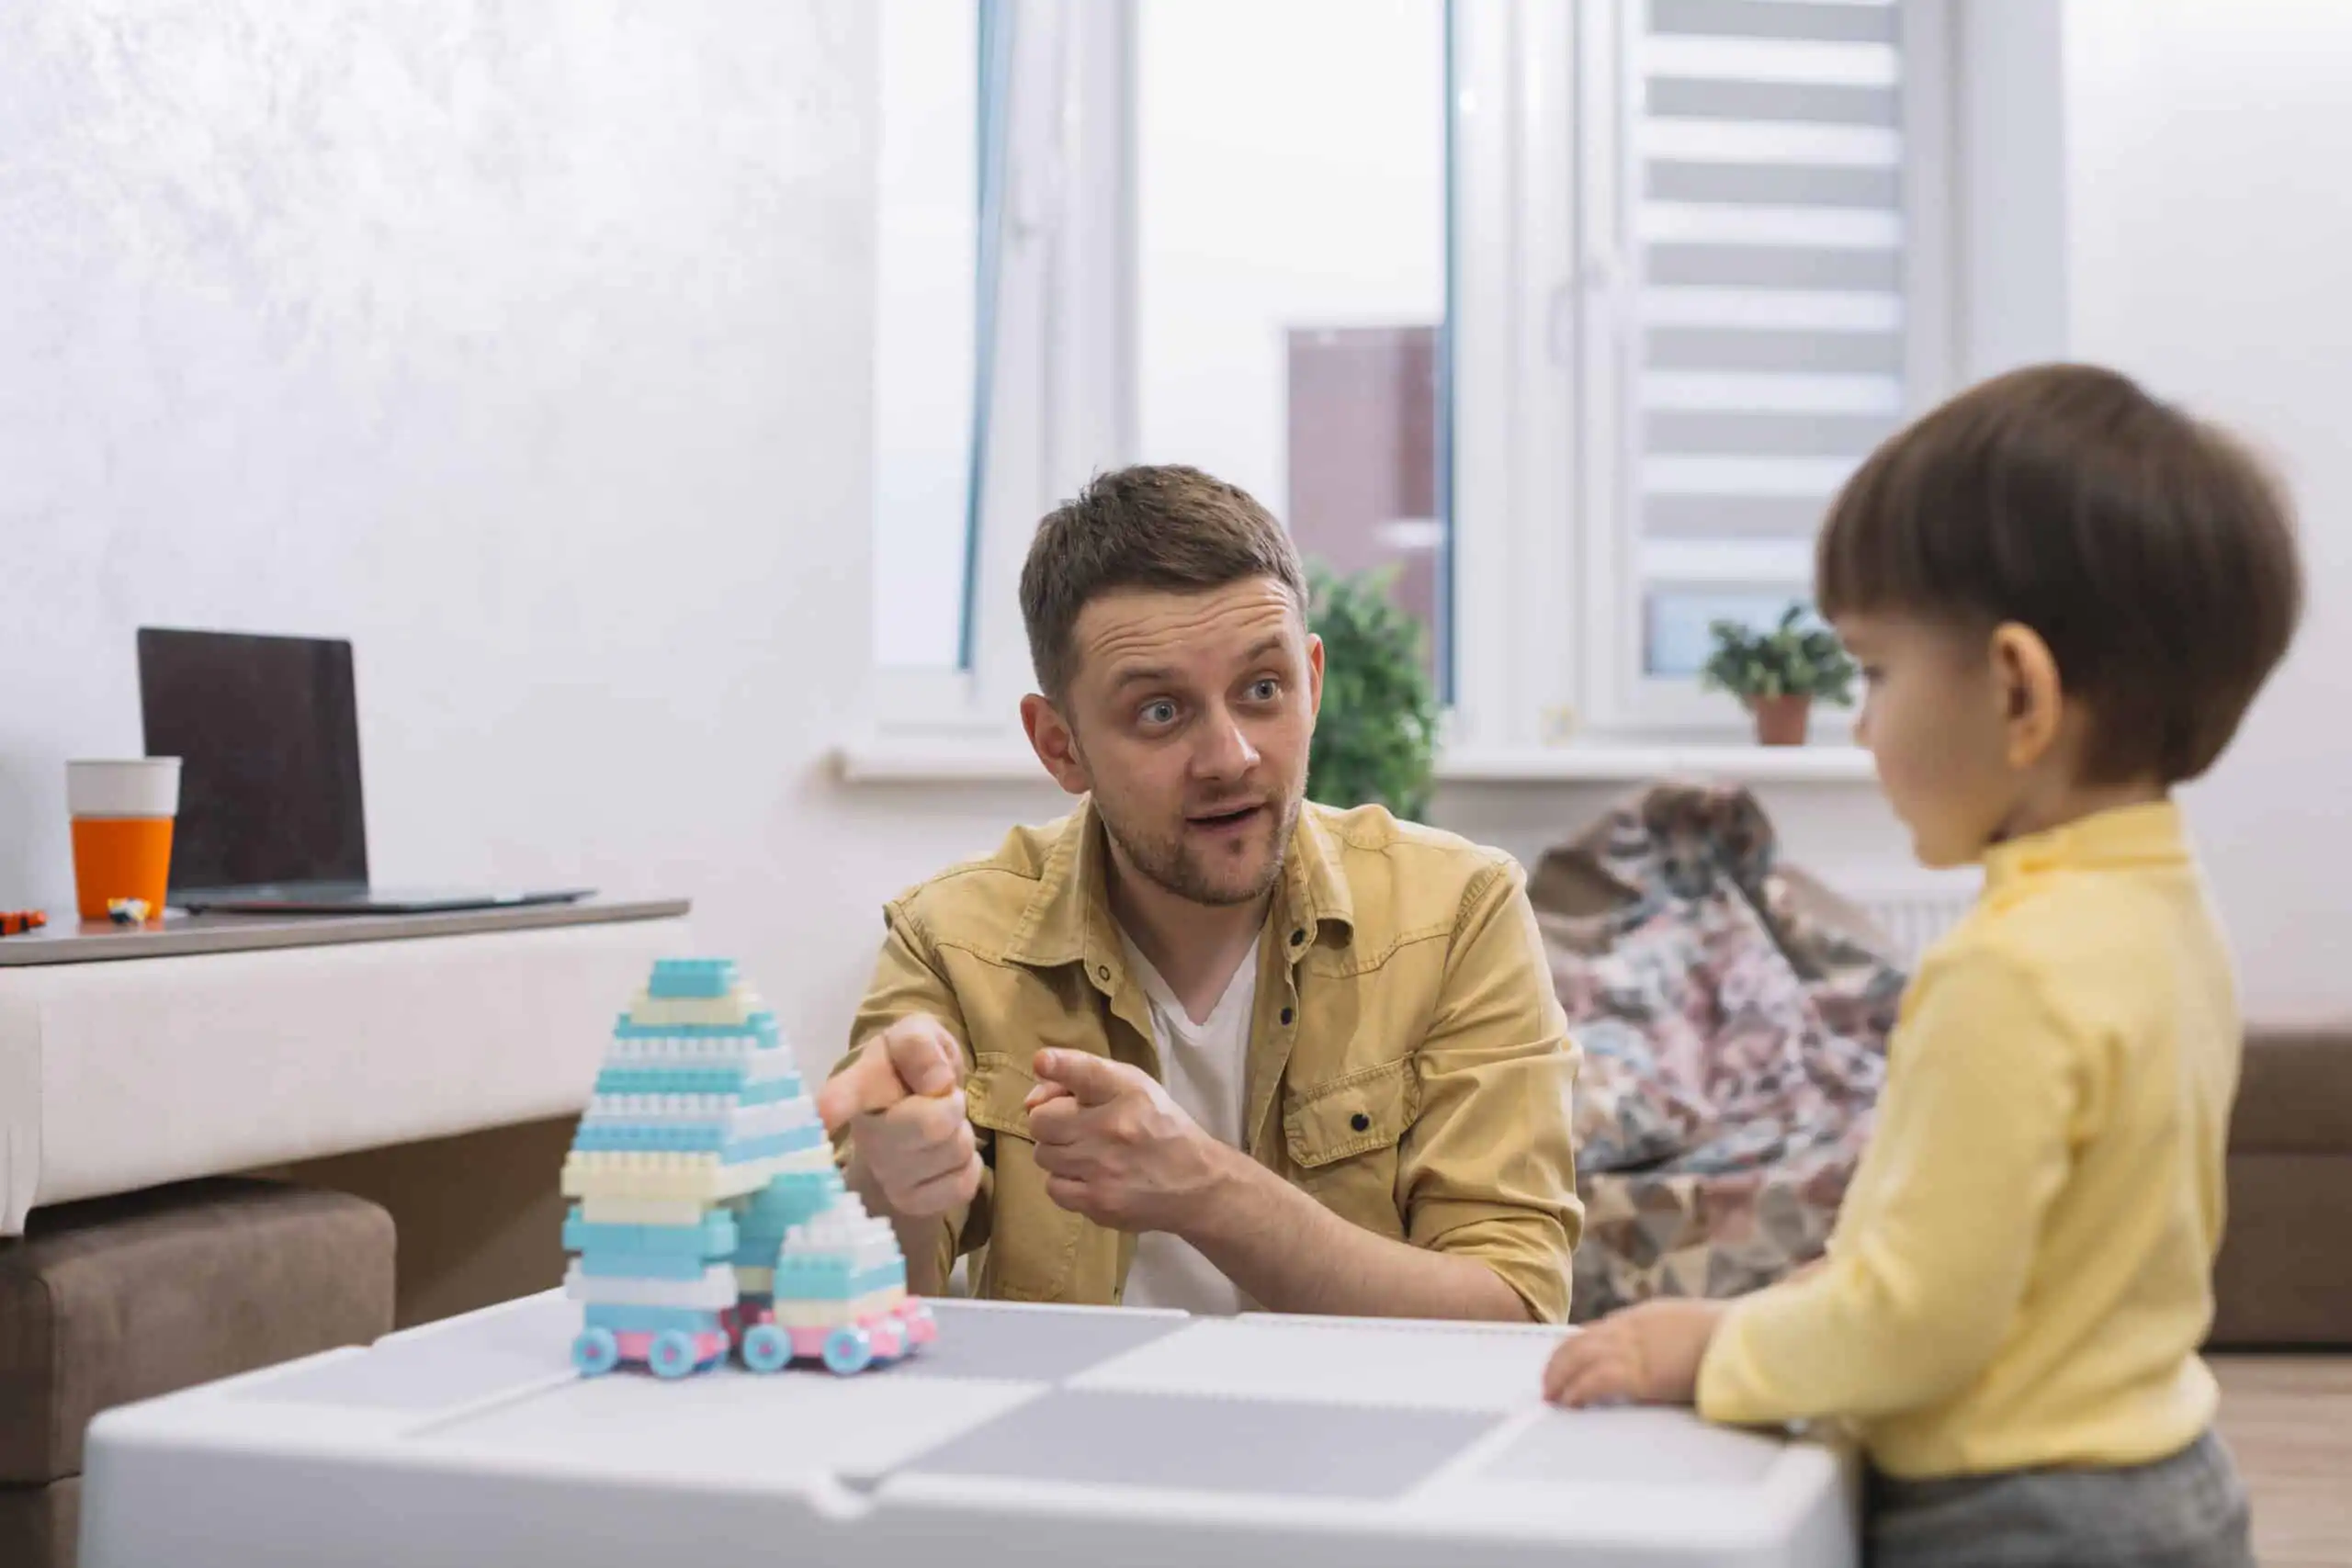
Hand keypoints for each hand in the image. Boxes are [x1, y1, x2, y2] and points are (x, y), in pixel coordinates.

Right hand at [815, 1014, 981, 1217]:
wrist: (916, 1111)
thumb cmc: (911, 1069)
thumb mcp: (917, 1036)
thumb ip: (920, 1044)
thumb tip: (937, 1084)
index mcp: (860, 1086)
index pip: (843, 1097)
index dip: (835, 1106)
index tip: (824, 1115)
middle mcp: (866, 1136)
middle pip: (932, 1124)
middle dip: (952, 1104)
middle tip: (940, 1098)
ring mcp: (886, 1176)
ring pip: (955, 1151)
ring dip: (961, 1133)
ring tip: (940, 1125)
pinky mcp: (911, 1203)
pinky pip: (963, 1183)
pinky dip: (969, 1165)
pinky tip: (945, 1157)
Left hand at [1024, 1048, 1230, 1232]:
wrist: (1197, 1184)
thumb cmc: (1161, 1128)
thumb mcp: (1135, 1088)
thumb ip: (1083, 1079)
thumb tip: (1030, 1100)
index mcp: (1128, 1092)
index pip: (1085, 1072)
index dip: (1059, 1065)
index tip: (1043, 1062)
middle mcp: (1114, 1127)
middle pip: (1042, 1121)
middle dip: (1052, 1123)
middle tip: (1074, 1128)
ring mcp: (1103, 1168)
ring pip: (1043, 1155)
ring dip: (1058, 1153)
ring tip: (1086, 1154)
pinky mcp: (1098, 1202)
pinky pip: (1053, 1187)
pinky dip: (1065, 1183)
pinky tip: (1089, 1178)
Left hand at [1541, 1298, 1726, 1408]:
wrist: (1744, 1336)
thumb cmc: (1731, 1335)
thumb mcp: (1694, 1326)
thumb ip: (1674, 1337)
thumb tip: (1675, 1353)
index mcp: (1646, 1317)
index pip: (1600, 1330)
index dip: (1579, 1347)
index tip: (1569, 1362)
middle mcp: (1632, 1328)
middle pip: (1580, 1341)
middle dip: (1559, 1362)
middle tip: (1549, 1381)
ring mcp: (1634, 1349)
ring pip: (1579, 1358)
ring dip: (1560, 1377)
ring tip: (1551, 1396)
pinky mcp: (1640, 1374)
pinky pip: (1596, 1381)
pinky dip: (1578, 1390)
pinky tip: (1571, 1402)